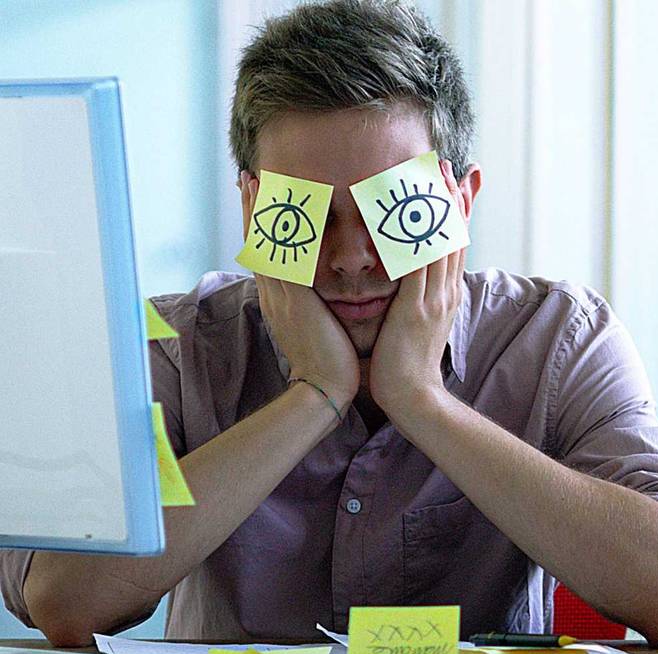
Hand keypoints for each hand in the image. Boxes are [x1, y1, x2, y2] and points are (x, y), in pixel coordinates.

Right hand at [240, 172, 359, 406]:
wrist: (322, 390)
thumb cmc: (329, 361)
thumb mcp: (316, 326)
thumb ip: (313, 306)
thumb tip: (318, 295)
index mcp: (280, 299)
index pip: (267, 253)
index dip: (259, 225)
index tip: (257, 198)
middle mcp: (274, 293)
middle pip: (257, 241)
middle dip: (251, 208)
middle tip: (246, 178)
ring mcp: (280, 295)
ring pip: (265, 244)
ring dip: (258, 210)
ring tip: (254, 181)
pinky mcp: (294, 299)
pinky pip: (282, 258)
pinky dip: (278, 233)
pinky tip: (279, 209)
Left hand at [369, 159, 468, 412]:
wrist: (414, 398)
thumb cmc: (408, 367)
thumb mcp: (420, 327)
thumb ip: (418, 302)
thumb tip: (415, 287)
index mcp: (446, 296)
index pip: (454, 245)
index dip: (456, 212)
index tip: (456, 183)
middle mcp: (445, 292)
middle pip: (453, 234)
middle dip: (451, 197)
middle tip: (447, 165)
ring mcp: (434, 298)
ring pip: (440, 242)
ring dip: (436, 205)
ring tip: (433, 175)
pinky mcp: (416, 307)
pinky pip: (416, 262)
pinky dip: (413, 234)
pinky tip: (406, 212)